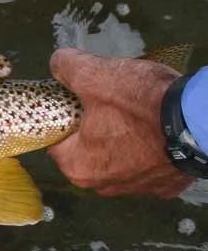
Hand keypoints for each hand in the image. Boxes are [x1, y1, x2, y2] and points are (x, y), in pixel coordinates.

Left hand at [48, 48, 192, 197]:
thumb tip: (58, 62)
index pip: (57, 139)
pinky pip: (148, 164)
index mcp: (77, 166)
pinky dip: (151, 149)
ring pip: (118, 158)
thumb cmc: (140, 102)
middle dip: (95, 127)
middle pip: (87, 150)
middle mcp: (103, 186)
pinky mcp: (165, 186)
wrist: (200, 120)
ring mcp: (136, 188)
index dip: (65, 116)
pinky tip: (157, 130)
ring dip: (123, 139)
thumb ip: (67, 67)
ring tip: (137, 113)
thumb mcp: (94, 75)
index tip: (78, 101)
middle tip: (110, 103)